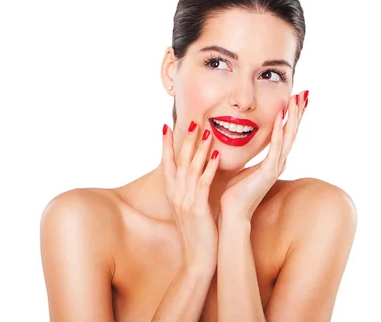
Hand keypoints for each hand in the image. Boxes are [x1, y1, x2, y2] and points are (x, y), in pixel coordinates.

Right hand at [162, 121, 220, 270]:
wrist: (197, 259)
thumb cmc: (197, 234)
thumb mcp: (188, 209)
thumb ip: (188, 191)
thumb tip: (193, 176)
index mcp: (172, 194)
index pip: (166, 164)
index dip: (166, 145)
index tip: (165, 126)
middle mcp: (175, 195)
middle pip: (179, 162)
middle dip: (185, 140)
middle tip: (192, 121)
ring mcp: (185, 202)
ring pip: (191, 169)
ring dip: (199, 149)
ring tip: (206, 131)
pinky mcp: (197, 209)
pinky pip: (203, 184)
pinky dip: (209, 168)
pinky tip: (216, 155)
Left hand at [220, 90, 308, 220]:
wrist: (232, 213)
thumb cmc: (234, 191)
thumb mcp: (242, 166)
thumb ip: (246, 154)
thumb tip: (241, 140)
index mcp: (272, 160)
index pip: (285, 133)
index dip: (291, 116)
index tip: (296, 99)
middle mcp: (278, 162)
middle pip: (292, 132)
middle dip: (298, 112)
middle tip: (304, 93)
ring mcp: (275, 167)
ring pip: (287, 137)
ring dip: (292, 117)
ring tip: (296, 100)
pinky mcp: (268, 172)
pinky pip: (275, 148)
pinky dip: (277, 132)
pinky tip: (280, 118)